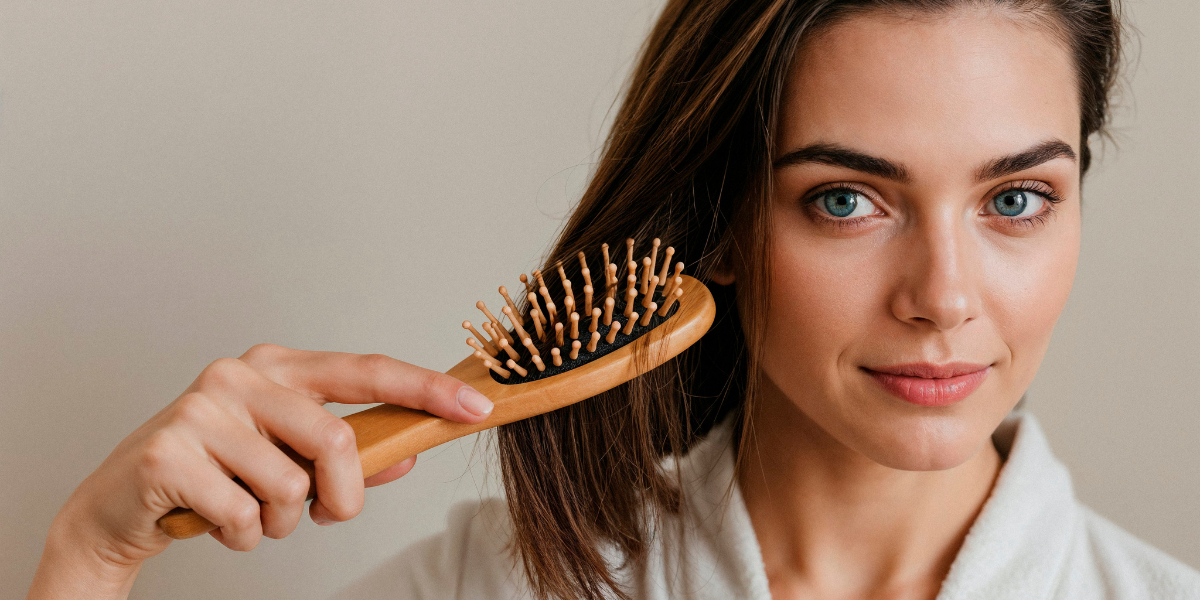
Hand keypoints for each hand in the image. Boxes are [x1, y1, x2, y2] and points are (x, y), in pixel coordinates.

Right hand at [27, 344, 492, 598]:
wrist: (119, 505)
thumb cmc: (217, 476)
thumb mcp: (288, 460)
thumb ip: (352, 454)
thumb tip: (411, 452)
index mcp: (279, 367)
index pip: (367, 371)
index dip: (426, 389)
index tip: (476, 408)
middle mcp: (242, 375)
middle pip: (335, 441)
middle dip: (341, 497)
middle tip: (322, 513)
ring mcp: (202, 408)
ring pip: (290, 487)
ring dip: (280, 523)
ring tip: (246, 511)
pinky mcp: (169, 452)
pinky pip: (244, 516)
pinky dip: (240, 536)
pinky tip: (211, 520)